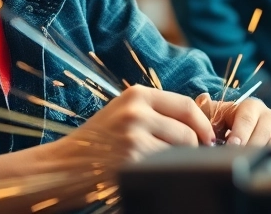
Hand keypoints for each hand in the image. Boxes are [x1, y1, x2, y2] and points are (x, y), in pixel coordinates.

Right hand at [0, 86, 216, 212]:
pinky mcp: (131, 161)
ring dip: (182, 161)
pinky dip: (168, 172)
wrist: (62, 167)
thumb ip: (155, 112)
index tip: (208, 138)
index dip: (204, 124)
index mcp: (136, 95)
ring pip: (182, 149)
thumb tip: (199, 120)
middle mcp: (135, 112)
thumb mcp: (122, 114)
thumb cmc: (96, 143)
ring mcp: (133, 137)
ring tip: (168, 166)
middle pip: (188, 130)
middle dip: (196, 147)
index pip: (187, 105)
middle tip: (191, 158)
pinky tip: (156, 174)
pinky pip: (167, 166)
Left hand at [197, 94, 270, 162]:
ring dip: (266, 156)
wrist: (244, 130)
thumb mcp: (214, 115)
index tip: (232, 146)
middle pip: (263, 134)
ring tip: (254, 167)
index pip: (247, 119)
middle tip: (240, 161)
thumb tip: (203, 98)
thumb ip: (206, 108)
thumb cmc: (226, 125)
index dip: (239, 134)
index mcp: (252, 106)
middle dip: (250, 149)